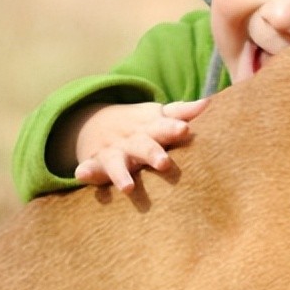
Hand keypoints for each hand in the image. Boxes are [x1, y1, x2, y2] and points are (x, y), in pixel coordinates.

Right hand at [72, 98, 209, 191]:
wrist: (96, 123)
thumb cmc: (141, 126)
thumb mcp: (158, 116)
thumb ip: (181, 113)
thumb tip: (209, 102)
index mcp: (150, 128)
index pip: (164, 127)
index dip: (173, 128)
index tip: (185, 129)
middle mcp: (132, 140)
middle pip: (143, 146)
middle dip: (152, 153)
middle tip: (164, 163)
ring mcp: (113, 152)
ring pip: (116, 163)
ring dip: (121, 174)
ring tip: (127, 187)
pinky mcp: (95, 163)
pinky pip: (89, 169)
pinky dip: (85, 172)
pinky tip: (81, 175)